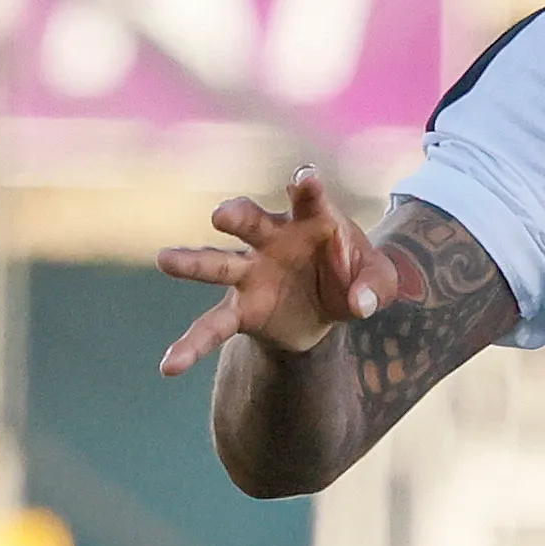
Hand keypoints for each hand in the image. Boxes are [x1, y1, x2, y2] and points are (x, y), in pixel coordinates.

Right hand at [156, 167, 394, 377]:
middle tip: (222, 215)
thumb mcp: (379, 281)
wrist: (333, 306)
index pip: (308, 198)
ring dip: (193, 262)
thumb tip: (359, 305)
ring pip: (218, 263)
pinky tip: (170, 366)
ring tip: (165, 260)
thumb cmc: (355, 277)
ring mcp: (250, 272)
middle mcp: (272, 239)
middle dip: (236, 214)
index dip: (306, 187)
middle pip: (249, 220)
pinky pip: (212, 327)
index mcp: (311, 220)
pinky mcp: (242, 308)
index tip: (305, 179)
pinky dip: (191, 345)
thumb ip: (375, 288)